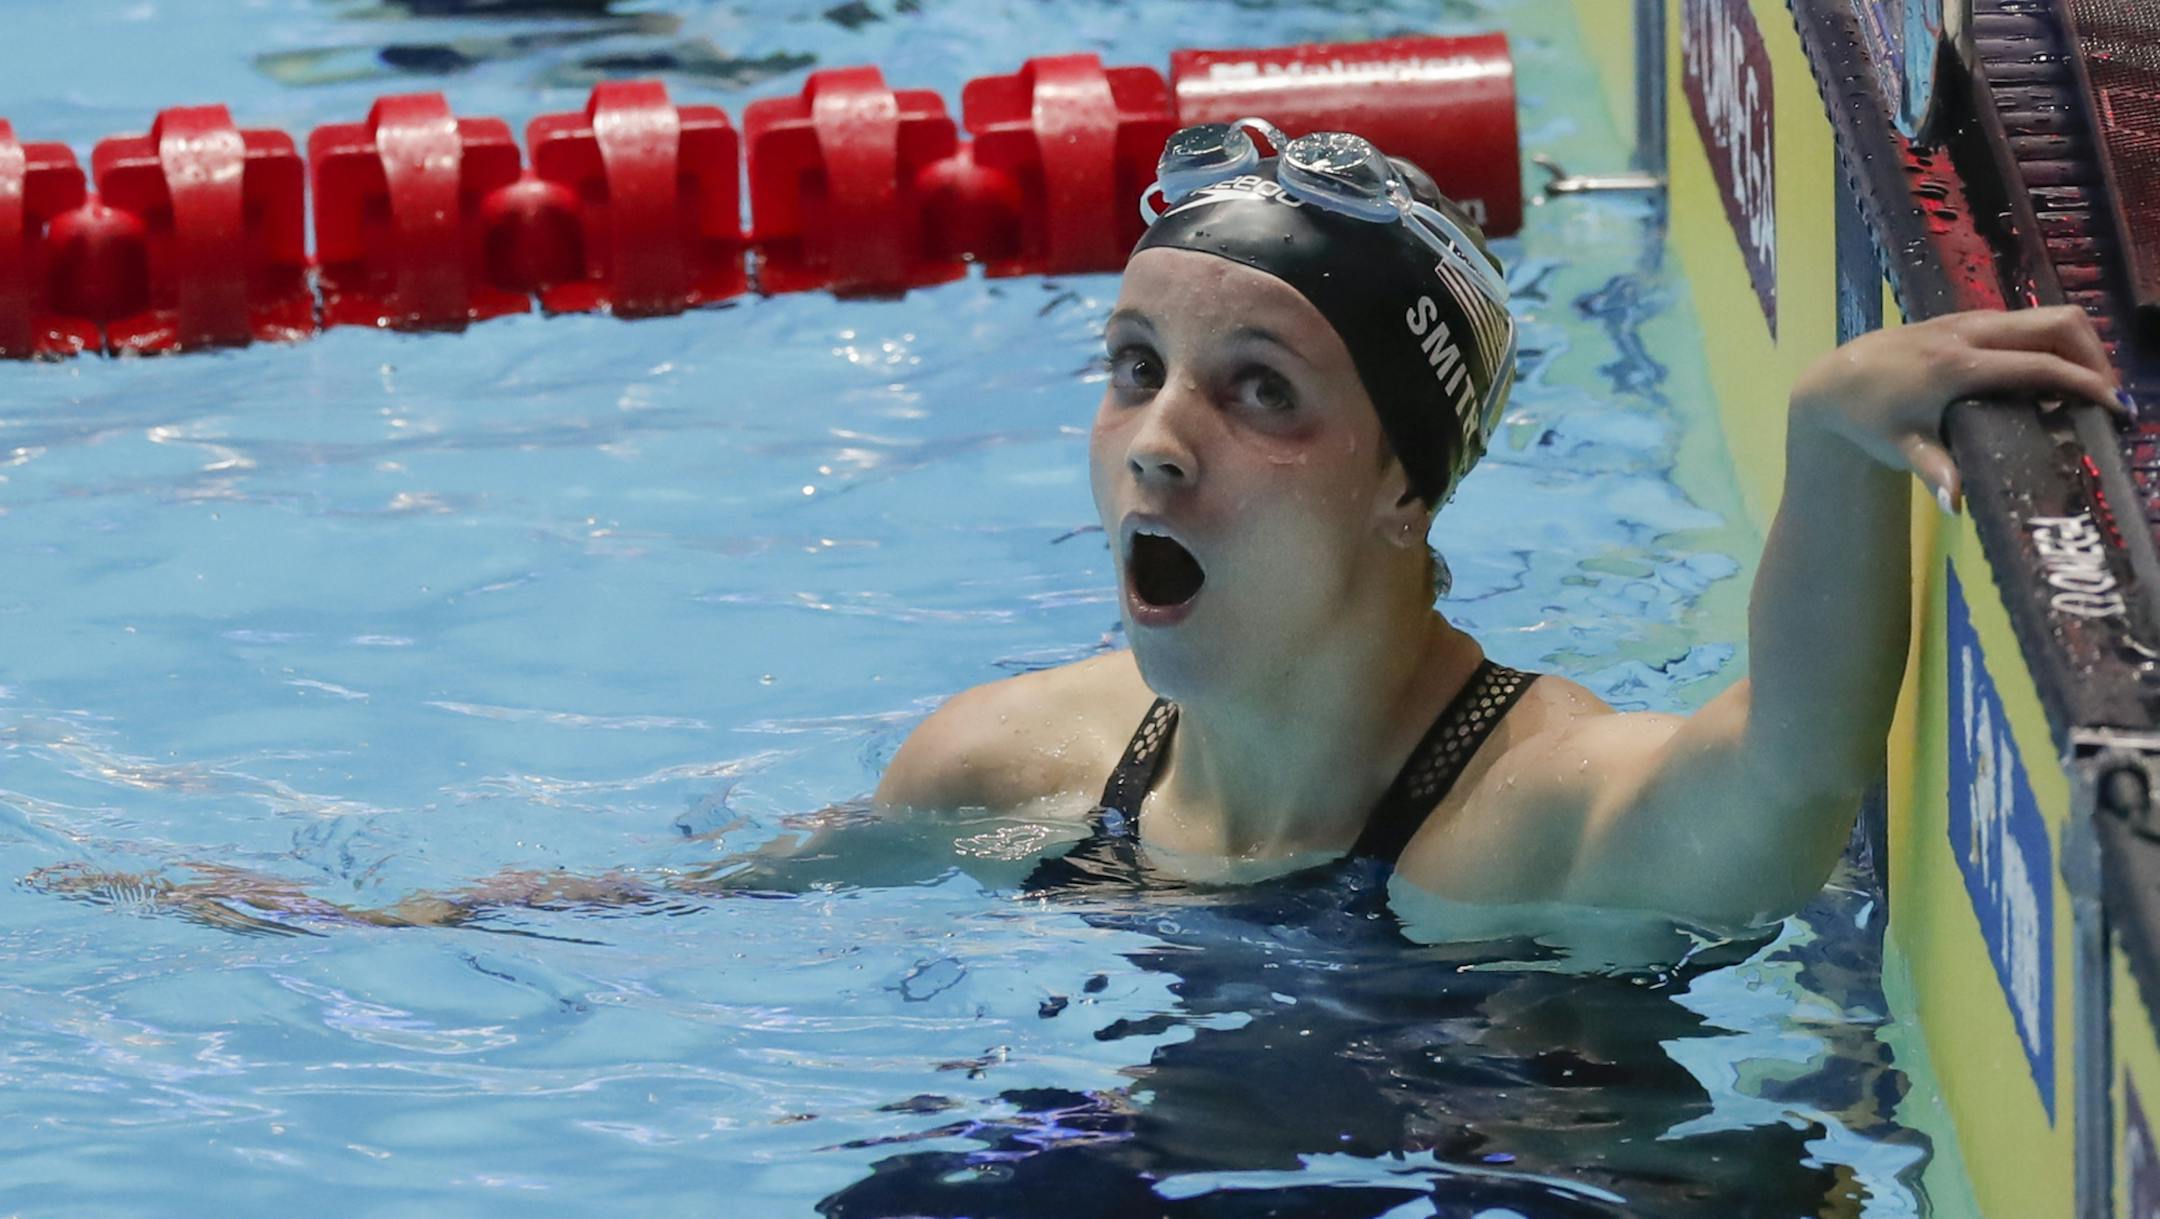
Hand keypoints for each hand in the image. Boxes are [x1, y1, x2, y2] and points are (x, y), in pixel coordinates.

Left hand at [1789, 306, 2124, 511]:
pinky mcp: (1966, 319)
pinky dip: (2053, 341)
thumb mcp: (1898, 447)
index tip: (2114, 410)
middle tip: (2107, 398)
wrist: (1833, 381)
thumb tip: (1956, 504)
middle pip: (2057, 324)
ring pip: (2045, 316)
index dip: (2084, 384)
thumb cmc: (1867, 419)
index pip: (2039, 366)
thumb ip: (1933, 470)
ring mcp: (1968, 320)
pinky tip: (2055, 374)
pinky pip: (2026, 320)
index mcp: (1957, 366)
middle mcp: (1969, 333)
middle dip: (2095, 356)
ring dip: (2078, 346)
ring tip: (2089, 388)